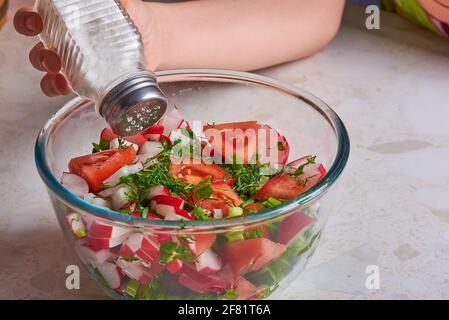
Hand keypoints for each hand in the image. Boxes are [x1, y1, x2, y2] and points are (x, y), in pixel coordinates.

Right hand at [13, 0, 156, 96]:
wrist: (154, 39)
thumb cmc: (133, 14)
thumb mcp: (120, 1)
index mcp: (65, 17)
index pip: (35, 17)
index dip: (27, 21)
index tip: (33, 23)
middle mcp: (65, 39)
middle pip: (38, 48)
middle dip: (38, 55)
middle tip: (52, 58)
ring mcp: (75, 61)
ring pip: (48, 70)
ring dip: (47, 75)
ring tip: (59, 75)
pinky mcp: (87, 79)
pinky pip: (64, 86)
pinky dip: (58, 88)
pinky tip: (66, 87)